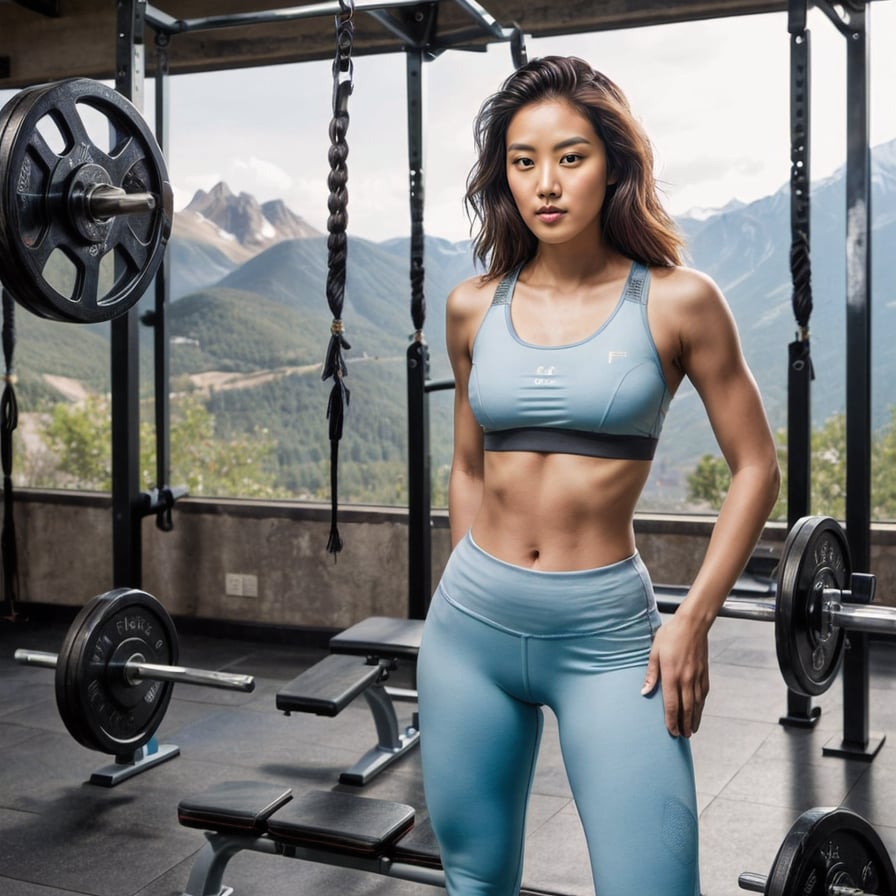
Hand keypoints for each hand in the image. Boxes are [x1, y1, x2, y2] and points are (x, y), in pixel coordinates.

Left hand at [640, 613, 709, 737]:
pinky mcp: (704, 673)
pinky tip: (699, 711)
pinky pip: (704, 694)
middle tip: (683, 737)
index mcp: (671, 675)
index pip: (671, 704)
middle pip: (686, 708)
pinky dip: (702, 705)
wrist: (692, 624)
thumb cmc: (670, 635)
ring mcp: (697, 677)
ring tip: (692, 730)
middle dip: (685, 724)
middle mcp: (686, 679)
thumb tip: (644, 692)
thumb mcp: (654, 652)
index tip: (672, 731)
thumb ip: (651, 674)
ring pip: (697, 704)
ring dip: (695, 718)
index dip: (672, 720)